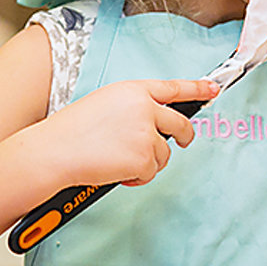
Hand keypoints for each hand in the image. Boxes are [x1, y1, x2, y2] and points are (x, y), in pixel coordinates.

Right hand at [34, 78, 219, 188]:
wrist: (54, 152)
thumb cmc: (70, 132)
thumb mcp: (104, 104)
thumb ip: (132, 108)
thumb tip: (151, 121)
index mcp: (133, 90)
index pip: (173, 88)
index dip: (197, 89)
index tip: (212, 89)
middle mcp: (145, 107)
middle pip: (180, 123)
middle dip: (184, 136)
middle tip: (183, 142)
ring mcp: (146, 132)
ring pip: (164, 153)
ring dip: (147, 162)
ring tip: (118, 161)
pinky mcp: (144, 157)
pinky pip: (151, 172)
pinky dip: (136, 177)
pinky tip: (116, 171)